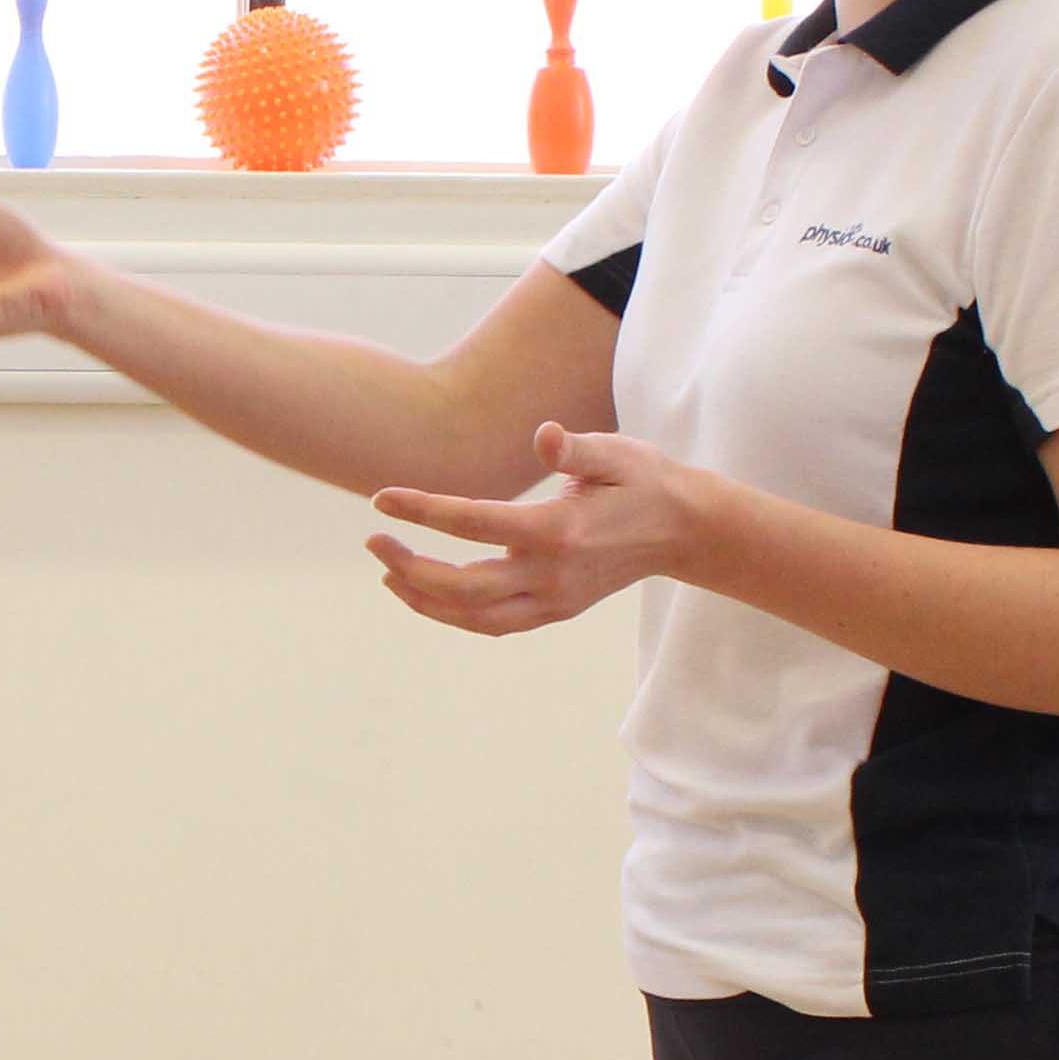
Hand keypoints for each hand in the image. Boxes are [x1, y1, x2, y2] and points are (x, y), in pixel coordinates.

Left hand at [368, 425, 710, 635]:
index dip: (422, 509)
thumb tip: (543, 435)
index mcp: (558, 531)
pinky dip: (454, 614)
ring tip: (388, 571)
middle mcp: (551, 575)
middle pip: (462, 585)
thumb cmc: (644, 481)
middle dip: (409, 565)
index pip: (473, 522)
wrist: (685, 530)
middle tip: (373, 539)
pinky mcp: (556, 610)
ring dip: (424, 599)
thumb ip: (575, 448)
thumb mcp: (616, 453)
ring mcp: (554, 600)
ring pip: (473, 617)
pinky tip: (426, 592)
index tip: (380, 498)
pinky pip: (493, 624)